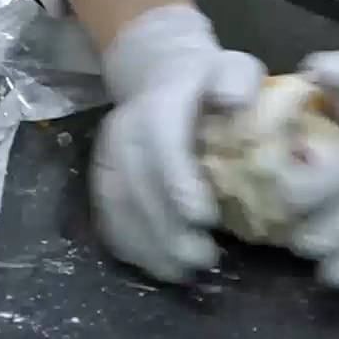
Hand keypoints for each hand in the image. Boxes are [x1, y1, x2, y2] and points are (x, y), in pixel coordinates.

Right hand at [90, 4, 265, 282]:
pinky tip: (159, 268)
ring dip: (149, 245)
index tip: (205, 217)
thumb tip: (236, 103)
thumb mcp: (233, 66)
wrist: (160, 74)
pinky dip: (131, 247)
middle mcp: (123, 128)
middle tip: (204, 258)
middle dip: (167, 227)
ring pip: (118, 205)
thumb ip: (238, 79)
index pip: (161, 142)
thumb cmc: (209, 82)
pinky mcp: (101, 177)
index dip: (177, 181)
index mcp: (159, 102)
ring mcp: (107, 155)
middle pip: (136, 183)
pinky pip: (108, 217)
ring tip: (185, 272)